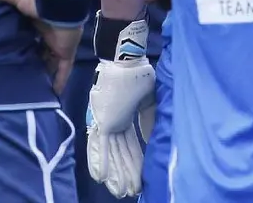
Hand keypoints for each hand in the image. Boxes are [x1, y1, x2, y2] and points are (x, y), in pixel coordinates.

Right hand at [0, 0, 82, 93]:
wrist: (60, 3)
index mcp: (37, 22)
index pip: (29, 36)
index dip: (21, 45)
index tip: (9, 54)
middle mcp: (48, 35)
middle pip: (39, 52)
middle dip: (31, 63)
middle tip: (17, 75)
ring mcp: (58, 45)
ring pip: (50, 64)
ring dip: (43, 75)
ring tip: (30, 90)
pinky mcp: (66, 53)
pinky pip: (63, 71)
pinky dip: (59, 82)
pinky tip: (52, 95)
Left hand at [86, 15, 155, 198]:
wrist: (125, 63)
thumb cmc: (138, 77)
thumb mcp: (149, 101)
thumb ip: (149, 121)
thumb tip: (151, 139)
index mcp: (126, 117)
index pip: (131, 145)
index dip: (136, 162)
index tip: (140, 178)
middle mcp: (116, 123)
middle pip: (123, 154)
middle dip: (127, 174)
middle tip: (128, 192)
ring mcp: (108, 123)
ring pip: (113, 154)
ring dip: (116, 173)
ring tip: (118, 191)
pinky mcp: (103, 122)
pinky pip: (101, 145)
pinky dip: (102, 161)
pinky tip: (101, 177)